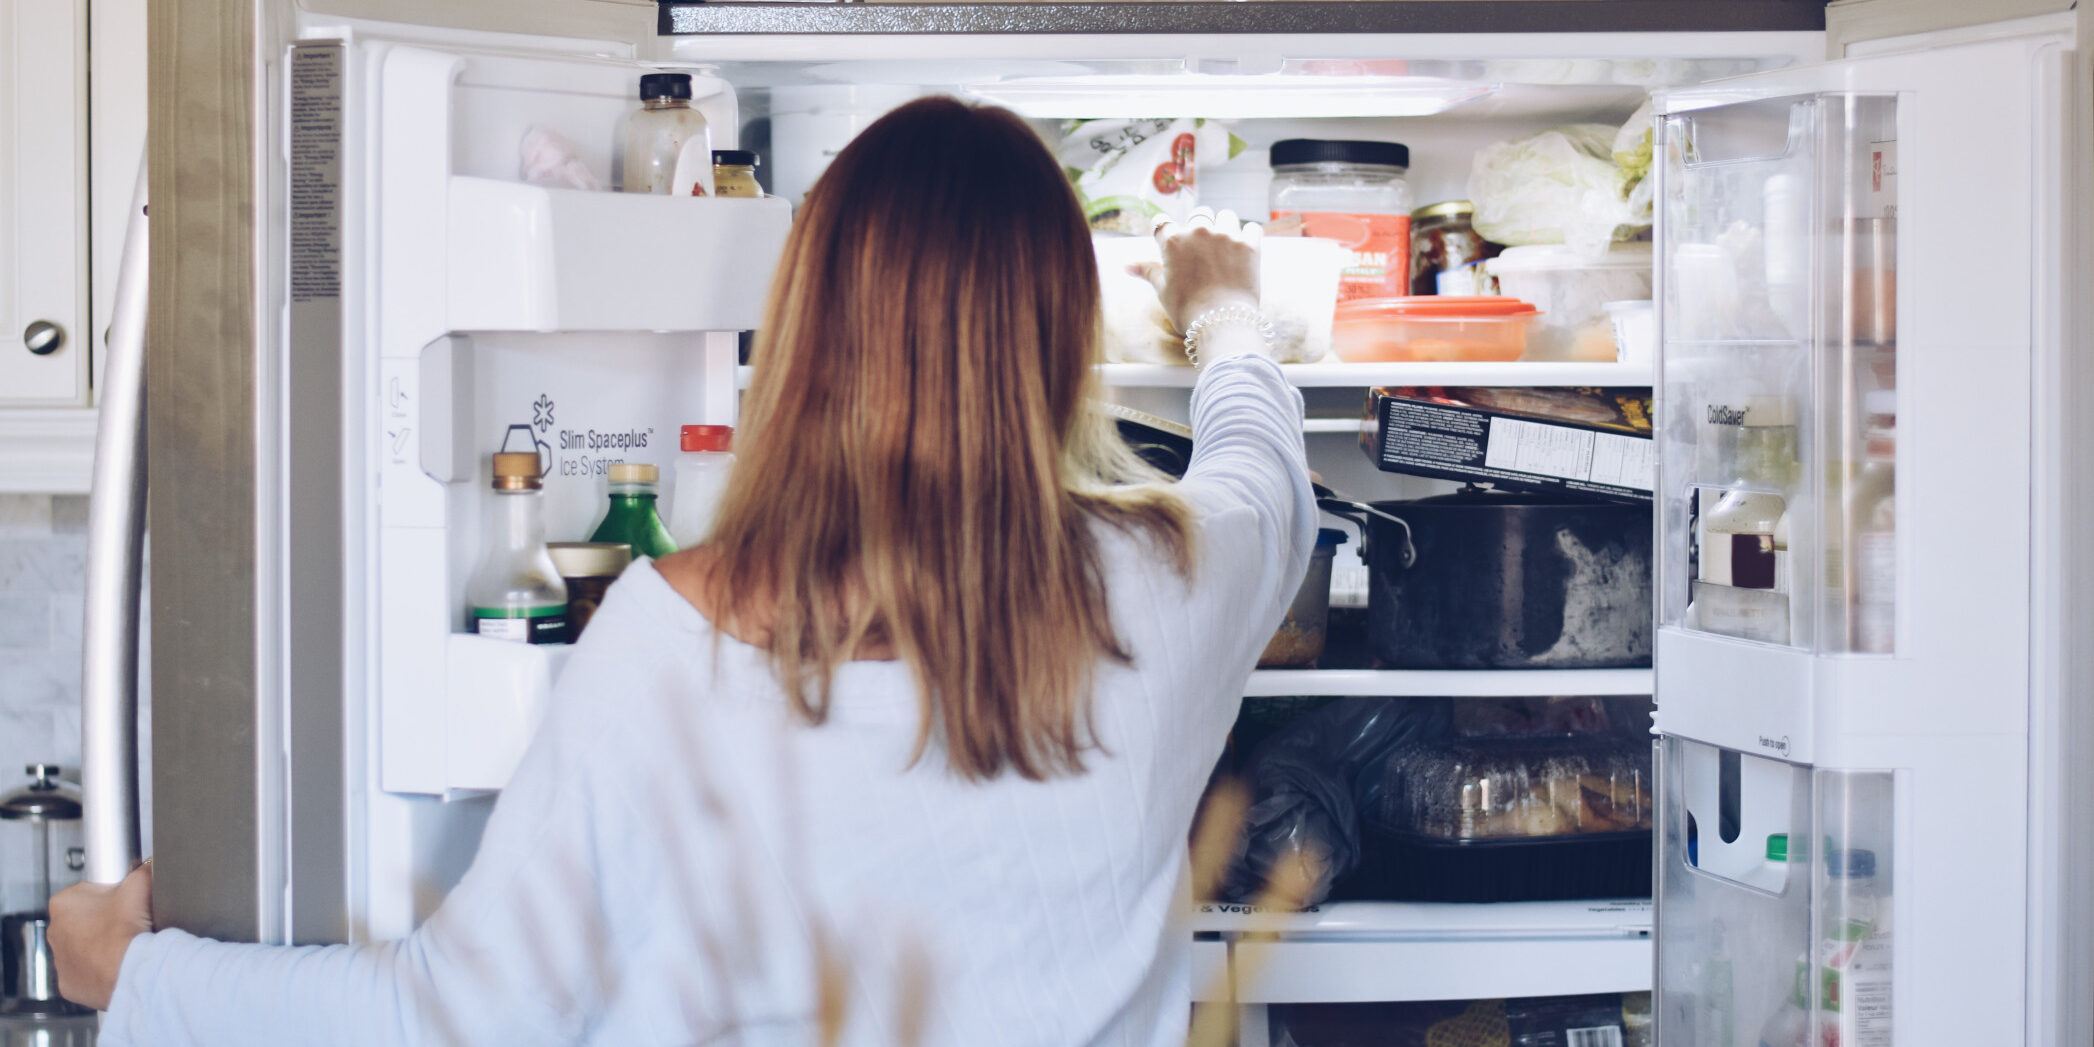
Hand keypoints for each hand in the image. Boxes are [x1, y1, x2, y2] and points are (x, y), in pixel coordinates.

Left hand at [50, 859, 152, 1010]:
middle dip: (103, 920)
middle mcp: (54, 932)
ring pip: (83, 946)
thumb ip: (141, 870)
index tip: (124, 904)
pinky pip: (84, 971)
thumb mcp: (139, 887)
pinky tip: (115, 963)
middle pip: (84, 919)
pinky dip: (98, 968)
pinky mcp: (69, 982)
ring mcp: (60, 960)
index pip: (89, 892)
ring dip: (100, 944)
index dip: (112, 896)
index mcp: (63, 903)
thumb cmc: (127, 931)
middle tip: (126, 924)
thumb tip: (148, 865)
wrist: (132, 970)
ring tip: (123, 944)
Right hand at [1136, 207, 1262, 333]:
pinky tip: (1244, 251)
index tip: (1173, 240)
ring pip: (1227, 216)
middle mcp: (1199, 231)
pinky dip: (1249, 236)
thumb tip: (1127, 266)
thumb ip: (1147, 271)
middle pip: (1199, 215)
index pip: (1163, 223)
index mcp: (1173, 241)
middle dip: (1200, 228)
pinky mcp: (1250, 245)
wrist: (1221, 323)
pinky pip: (1252, 228)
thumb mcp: (1162, 290)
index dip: (1168, 232)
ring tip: (1226, 248)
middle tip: (1204, 249)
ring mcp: (1226, 236)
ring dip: (1226, 227)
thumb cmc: (1187, 309)